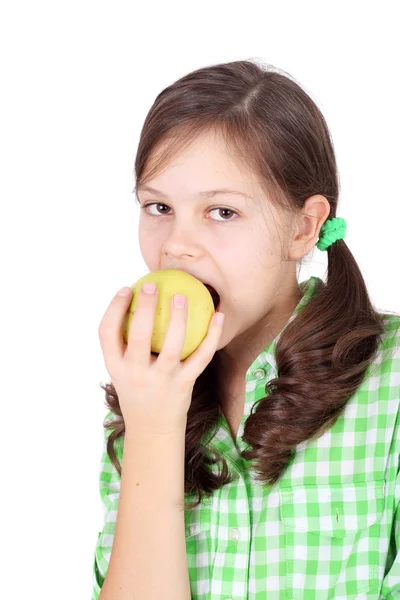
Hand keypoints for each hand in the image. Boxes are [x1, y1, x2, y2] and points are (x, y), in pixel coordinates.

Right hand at [98, 283, 223, 436]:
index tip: (125, 289)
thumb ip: (125, 343)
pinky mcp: (184, 384)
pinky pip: (201, 356)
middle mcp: (135, 373)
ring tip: (181, 296)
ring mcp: (161, 380)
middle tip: (151, 286)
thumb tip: (137, 303)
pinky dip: (212, 335)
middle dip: (144, 307)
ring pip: (171, 346)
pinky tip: (218, 315)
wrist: (152, 428)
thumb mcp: (122, 370)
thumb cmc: (137, 390)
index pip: (107, 333)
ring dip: (177, 319)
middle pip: (138, 335)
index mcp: (115, 366)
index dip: (114, 308)